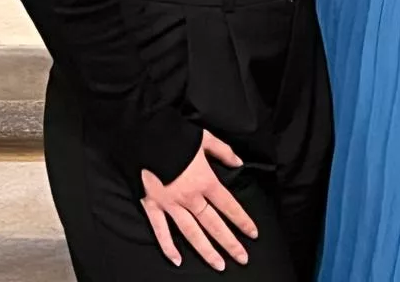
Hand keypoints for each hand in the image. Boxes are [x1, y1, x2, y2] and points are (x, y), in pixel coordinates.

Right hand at [139, 131, 258, 268]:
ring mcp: (171, 205)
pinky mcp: (153, 206)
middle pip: (214, 224)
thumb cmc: (176, 136)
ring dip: (206, 251)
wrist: (146, 136)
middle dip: (230, 243)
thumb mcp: (205, 139)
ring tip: (219, 265)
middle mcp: (190, 198)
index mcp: (205, 181)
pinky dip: (168, 247)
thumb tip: (238, 163)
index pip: (228, 205)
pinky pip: (161, 230)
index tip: (253, 234)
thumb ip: (223, 152)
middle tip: (242, 259)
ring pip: (192, 233)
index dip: (242, 220)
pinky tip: (177, 261)